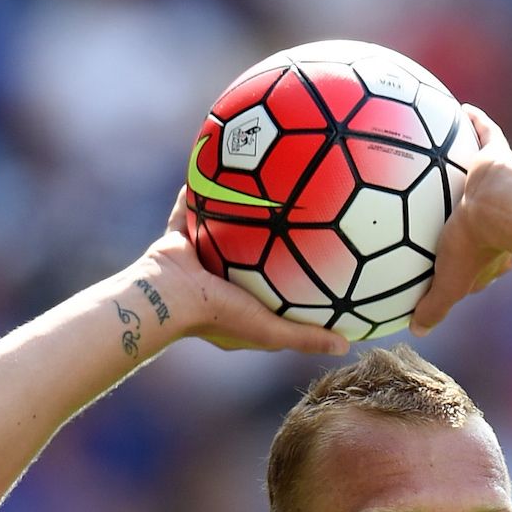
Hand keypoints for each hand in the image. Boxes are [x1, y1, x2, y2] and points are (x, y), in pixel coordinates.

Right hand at [142, 187, 348, 355]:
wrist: (164, 297)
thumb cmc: (219, 315)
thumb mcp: (270, 330)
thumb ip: (306, 337)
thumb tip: (347, 345)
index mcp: (237, 306)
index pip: (271, 295)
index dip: (290, 284)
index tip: (316, 266)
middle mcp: (217, 282)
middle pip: (248, 259)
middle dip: (265, 243)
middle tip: (292, 219)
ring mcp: (196, 260)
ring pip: (219, 233)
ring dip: (234, 216)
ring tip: (255, 187)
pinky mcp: (177, 239)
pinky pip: (188, 211)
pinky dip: (197, 194)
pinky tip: (214, 167)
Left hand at [410, 105, 511, 335]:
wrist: (502, 208)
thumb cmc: (476, 246)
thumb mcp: (449, 282)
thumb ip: (434, 306)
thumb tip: (417, 331)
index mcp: (494, 248)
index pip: (477, 257)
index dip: (464, 262)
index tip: (449, 260)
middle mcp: (499, 214)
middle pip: (479, 212)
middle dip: (468, 212)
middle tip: (452, 209)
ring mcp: (499, 183)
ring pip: (480, 174)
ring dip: (468, 168)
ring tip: (449, 156)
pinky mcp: (498, 155)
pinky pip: (486, 132)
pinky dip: (476, 122)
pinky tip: (461, 109)